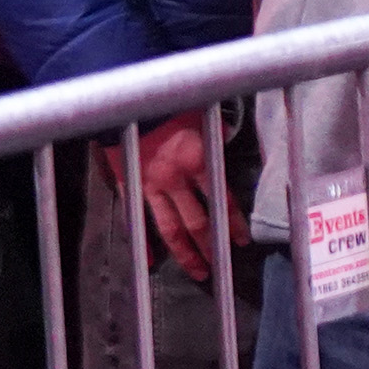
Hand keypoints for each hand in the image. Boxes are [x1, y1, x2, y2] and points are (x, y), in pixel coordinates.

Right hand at [99, 107, 225, 274]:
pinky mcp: (127, 185)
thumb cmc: (172, 103)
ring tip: (197, 271)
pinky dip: (143, 242)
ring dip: (185, 252)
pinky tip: (150, 261)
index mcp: (197, 162)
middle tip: (220, 266)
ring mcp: (149, 186)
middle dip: (211, 246)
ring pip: (170, 227)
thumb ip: (218, 143)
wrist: (126, 97)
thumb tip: (240, 151)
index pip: (223, 200)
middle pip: (197, 222)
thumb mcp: (206, 119)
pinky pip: (136, 218)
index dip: (234, 222)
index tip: (242, 240)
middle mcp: (175, 179)